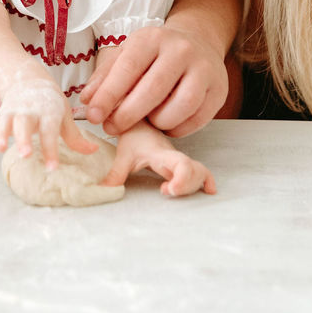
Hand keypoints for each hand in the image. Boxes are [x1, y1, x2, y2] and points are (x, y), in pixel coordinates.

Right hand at [0, 77, 95, 168]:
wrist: (29, 79)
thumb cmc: (49, 103)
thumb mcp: (64, 116)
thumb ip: (75, 137)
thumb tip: (93, 151)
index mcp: (48, 112)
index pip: (50, 132)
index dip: (51, 149)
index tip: (52, 168)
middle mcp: (29, 111)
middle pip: (25, 124)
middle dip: (23, 139)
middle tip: (25, 154)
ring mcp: (13, 112)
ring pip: (4, 122)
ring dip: (0, 134)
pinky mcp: (0, 114)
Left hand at [79, 24, 227, 137]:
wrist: (198, 42)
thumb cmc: (155, 54)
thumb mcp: (127, 54)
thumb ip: (105, 77)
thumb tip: (87, 102)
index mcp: (153, 38)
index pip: (127, 69)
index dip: (108, 96)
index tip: (93, 116)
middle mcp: (181, 50)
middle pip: (152, 91)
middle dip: (127, 115)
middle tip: (112, 127)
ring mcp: (204, 69)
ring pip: (179, 108)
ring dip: (157, 122)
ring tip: (146, 121)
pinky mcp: (218, 90)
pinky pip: (196, 120)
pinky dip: (177, 128)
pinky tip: (166, 123)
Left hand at [101, 125, 215, 196]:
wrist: (139, 120)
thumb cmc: (133, 136)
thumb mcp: (122, 155)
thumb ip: (114, 174)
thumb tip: (104, 190)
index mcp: (162, 153)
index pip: (180, 163)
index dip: (181, 179)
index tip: (167, 190)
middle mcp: (175, 156)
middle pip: (195, 171)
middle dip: (187, 186)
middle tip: (167, 191)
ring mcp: (181, 159)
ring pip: (200, 171)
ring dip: (193, 185)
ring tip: (174, 191)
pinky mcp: (182, 163)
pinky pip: (201, 170)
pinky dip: (206, 180)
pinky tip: (207, 190)